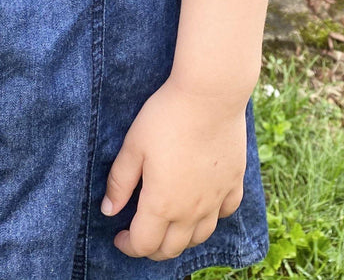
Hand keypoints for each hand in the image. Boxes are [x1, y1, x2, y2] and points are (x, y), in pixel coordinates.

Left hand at [101, 74, 247, 260]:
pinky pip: (225, 212)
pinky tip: (203, 205)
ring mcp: (216, 198)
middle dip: (152, 247)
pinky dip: (212, 217)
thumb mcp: (133, 147)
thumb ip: (120, 183)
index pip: (143, 244)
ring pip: (200, 237)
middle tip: (140, 233)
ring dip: (181, 238)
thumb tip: (108, 211)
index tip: (119, 235)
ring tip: (169, 224)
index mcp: (161, 204)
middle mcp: (191, 210)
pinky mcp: (234, 182)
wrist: (210, 95)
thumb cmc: (166, 117)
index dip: (127, 245)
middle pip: (172, 248)